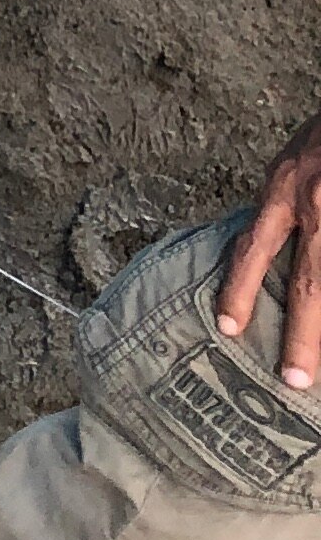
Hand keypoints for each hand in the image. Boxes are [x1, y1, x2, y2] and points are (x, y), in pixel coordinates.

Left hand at [215, 105, 320, 391]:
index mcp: (286, 188)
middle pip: (312, 283)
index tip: (227, 328)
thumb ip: (284, 202)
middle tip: (293, 379)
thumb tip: (272, 246)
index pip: (255, 246)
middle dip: (304, 336)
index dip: (240, 290)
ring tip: (317, 369)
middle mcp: (316, 204)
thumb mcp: (294, 159)